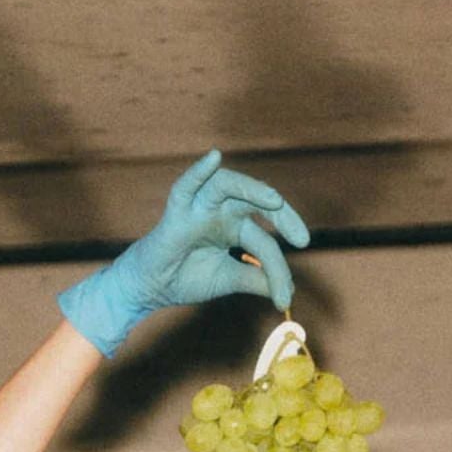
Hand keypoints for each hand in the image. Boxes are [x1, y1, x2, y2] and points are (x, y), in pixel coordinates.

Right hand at [58, 149, 309, 357]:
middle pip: (257, 201)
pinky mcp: (177, 212)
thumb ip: (256, 279)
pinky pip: (186, 187)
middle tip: (301, 239)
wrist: (151, 289)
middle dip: (282, 216)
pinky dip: (199, 171)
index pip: (265, 236)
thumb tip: (286, 292)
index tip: (288, 292)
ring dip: (253, 189)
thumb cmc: (185, 278)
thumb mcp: (229, 279)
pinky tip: (213, 158)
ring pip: (229, 186)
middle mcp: (221, 210)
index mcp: (235, 226)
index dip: (279, 264)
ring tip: (274, 201)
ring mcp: (200, 207)